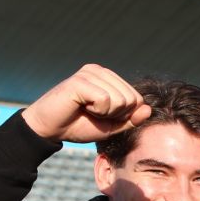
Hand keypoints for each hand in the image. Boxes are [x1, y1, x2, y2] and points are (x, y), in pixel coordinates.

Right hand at [21, 64, 151, 143]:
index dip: (124, 115)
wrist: (51, 129)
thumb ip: (131, 119)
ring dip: (105, 113)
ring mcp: (90, 73)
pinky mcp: (80, 81)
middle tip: (94, 113)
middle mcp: (100, 71)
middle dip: (116, 114)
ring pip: (120, 100)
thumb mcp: (112, 126)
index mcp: (109, 78)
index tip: (104, 116)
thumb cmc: (80, 126)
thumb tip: (148, 110)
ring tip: (87, 109)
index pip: (137, 99)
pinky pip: (105, 100)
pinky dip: (97, 111)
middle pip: (132, 99)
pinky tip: (81, 107)